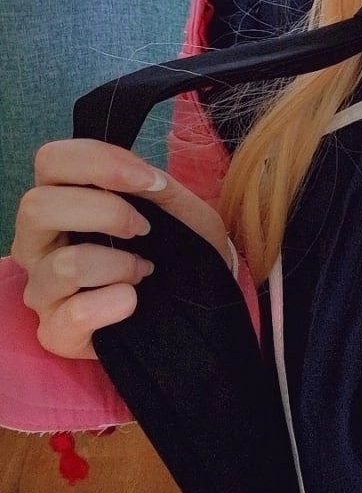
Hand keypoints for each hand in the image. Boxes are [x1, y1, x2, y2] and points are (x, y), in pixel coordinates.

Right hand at [11, 139, 229, 358]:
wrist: (194, 301)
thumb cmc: (174, 245)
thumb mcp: (173, 204)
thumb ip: (151, 184)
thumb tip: (143, 178)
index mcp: (59, 198)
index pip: (51, 160)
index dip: (100, 162)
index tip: (149, 180)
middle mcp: (37, 242)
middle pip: (35, 207)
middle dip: (105, 212)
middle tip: (144, 228)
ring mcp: (40, 288)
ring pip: (62, 265)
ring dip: (119, 264)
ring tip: (142, 271)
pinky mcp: (54, 332)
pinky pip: (76, 314)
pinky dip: (116, 303)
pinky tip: (132, 300)